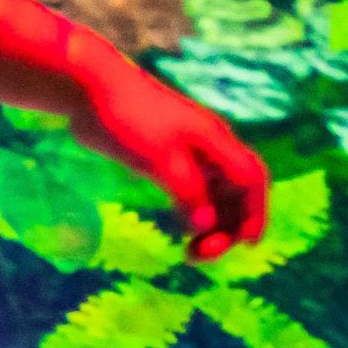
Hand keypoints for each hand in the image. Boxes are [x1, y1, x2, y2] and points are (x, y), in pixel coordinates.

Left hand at [71, 71, 269, 261]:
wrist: (90, 90)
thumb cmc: (128, 119)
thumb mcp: (159, 159)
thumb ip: (186, 191)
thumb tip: (205, 226)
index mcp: (214, 143)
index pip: (252, 179)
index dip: (256, 211)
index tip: (247, 244)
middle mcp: (208, 149)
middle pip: (235, 193)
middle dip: (229, 226)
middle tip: (199, 256)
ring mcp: (186, 154)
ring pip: (213, 195)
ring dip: (210, 225)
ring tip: (188, 253)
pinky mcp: (162, 159)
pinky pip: (189, 192)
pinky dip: (190, 214)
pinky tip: (178, 232)